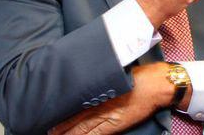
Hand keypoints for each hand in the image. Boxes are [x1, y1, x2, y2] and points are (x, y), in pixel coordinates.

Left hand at [50, 63, 173, 134]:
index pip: (74, 104)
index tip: (50, 115)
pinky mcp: (114, 124)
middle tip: (48, 130)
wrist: (155, 85)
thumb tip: (90, 84)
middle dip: (61, 126)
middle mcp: (98, 103)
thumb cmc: (138, 77)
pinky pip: (95, 134)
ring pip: (81, 128)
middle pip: (74, 118)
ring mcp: (106, 116)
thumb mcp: (115, 75)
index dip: (62, 112)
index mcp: (97, 90)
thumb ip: (102, 81)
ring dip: (68, 133)